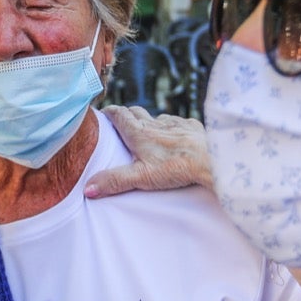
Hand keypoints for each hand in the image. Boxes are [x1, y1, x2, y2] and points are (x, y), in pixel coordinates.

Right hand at [84, 106, 212, 198]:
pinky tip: (174, 138)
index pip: (120, 114)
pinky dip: (171, 127)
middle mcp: (156, 123)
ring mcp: (175, 123)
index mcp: (140, 133)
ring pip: (157, 117)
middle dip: (126, 114)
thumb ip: (114, 181)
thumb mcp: (141, 177)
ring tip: (147, 134)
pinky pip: (178, 123)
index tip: (102, 114)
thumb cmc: (177, 168)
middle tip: (120, 122)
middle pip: (136, 111)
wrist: (212, 159)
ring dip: (149, 122)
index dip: (109, 112)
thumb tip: (88, 188)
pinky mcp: (192, 126)